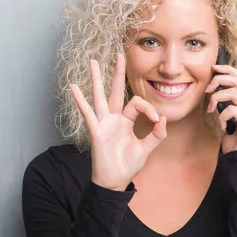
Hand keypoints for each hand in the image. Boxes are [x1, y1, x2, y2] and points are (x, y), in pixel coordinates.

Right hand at [70, 54, 166, 190]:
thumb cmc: (127, 165)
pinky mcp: (96, 131)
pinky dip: (80, 101)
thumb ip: (156, 134)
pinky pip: (88, 113)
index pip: (137, 103)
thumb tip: (162, 118)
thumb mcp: (147, 149)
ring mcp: (103, 123)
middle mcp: (113, 118)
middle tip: (119, 55)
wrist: (115, 181)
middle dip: (117, 73)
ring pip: (100, 96)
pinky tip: (74, 88)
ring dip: (97, 79)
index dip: (148, 108)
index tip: (156, 119)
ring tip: (93, 62)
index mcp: (126, 121)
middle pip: (115, 91)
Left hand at [205, 64, 236, 153]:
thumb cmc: (233, 139)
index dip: (227, 69)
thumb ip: (223, 104)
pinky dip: (222, 117)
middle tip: (207, 91)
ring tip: (211, 110)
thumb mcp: (225, 117)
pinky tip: (222, 126)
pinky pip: (233, 109)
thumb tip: (212, 91)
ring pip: (234, 92)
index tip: (213, 68)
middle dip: (219, 81)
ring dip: (217, 99)